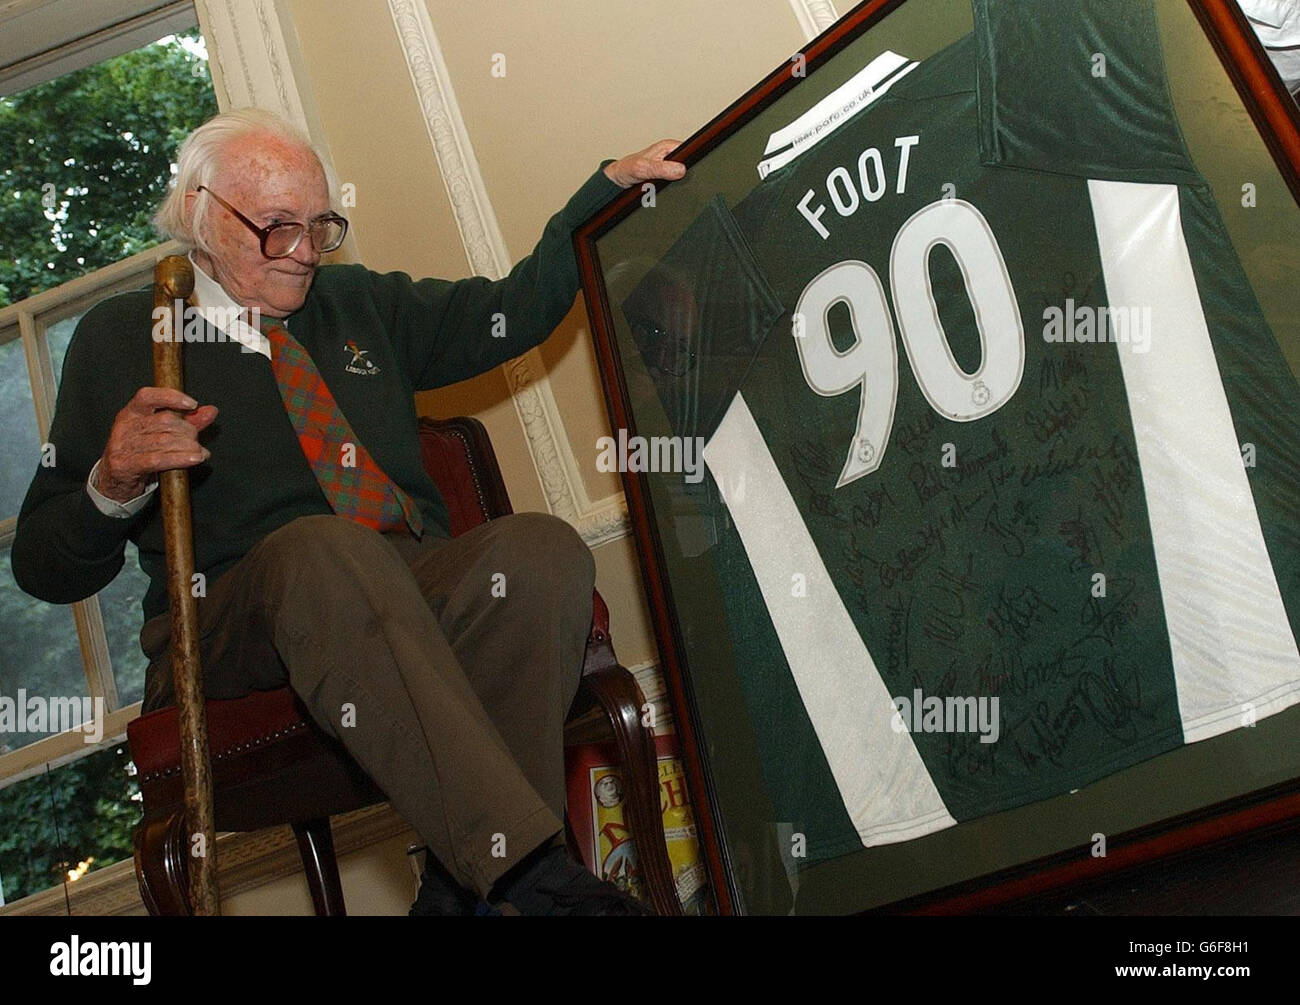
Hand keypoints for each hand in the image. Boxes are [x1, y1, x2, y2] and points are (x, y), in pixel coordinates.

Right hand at [94, 387, 218, 501]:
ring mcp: (122, 445)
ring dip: (188, 447)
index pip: (147, 396)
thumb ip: (187, 421)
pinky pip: (158, 459)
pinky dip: (181, 458)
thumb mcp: (161, 433)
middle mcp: (124, 425)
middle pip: (164, 420)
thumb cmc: (140, 452)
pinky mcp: (125, 464)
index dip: (171, 397)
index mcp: (131, 412)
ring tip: (200, 452)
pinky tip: (196, 459)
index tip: (192, 404)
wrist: (115, 479)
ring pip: (164, 441)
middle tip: (197, 441)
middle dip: (188, 430)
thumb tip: (211, 411)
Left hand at [603, 139, 686, 188]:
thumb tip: (681, 170)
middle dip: (683, 177)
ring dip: (675, 185)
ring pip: (682, 177)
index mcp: (668, 146)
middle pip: (688, 166)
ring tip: (660, 187)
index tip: (684, 175)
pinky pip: (674, 184)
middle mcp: (670, 155)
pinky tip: (661, 191)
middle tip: (666, 183)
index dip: (691, 163)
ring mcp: (669, 167)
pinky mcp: (666, 177)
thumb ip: (661, 169)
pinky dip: (669, 190)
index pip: (689, 152)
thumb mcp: (643, 168)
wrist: (619, 180)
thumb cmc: (627, 169)